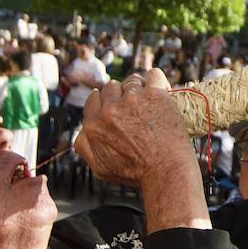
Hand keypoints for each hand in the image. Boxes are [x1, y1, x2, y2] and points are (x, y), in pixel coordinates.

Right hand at [77, 70, 182, 185]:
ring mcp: (131, 100)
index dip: (107, 101)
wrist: (165, 172)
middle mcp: (109, 110)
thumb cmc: (136, 173)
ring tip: (150, 101)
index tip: (117, 104)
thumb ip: (85, 147)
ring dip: (140, 88)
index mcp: (93, 125)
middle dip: (122, 94)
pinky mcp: (154, 95)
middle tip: (136, 105)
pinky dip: (158, 80)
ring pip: (132, 80)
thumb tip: (82, 132)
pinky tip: (162, 90)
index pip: (95, 98)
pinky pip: (154, 75)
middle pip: (112, 87)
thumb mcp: (99, 167)